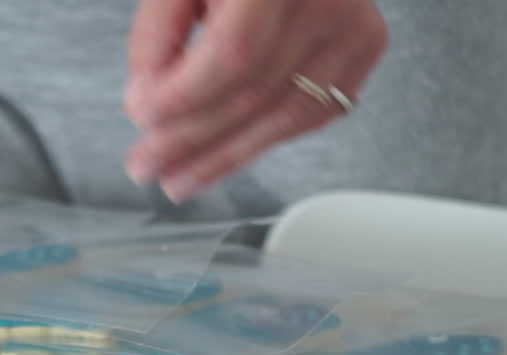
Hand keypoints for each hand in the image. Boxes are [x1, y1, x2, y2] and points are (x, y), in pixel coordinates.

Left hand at [123, 0, 388, 202]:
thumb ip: (157, 33)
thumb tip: (146, 103)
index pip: (233, 55)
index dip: (184, 98)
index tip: (141, 117)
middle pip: (253, 93)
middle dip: (189, 141)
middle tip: (145, 164)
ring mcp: (354, 23)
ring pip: (282, 116)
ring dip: (222, 159)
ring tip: (176, 180)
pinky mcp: (365, 45)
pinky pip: (311, 114)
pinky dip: (261, 141)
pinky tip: (221, 158)